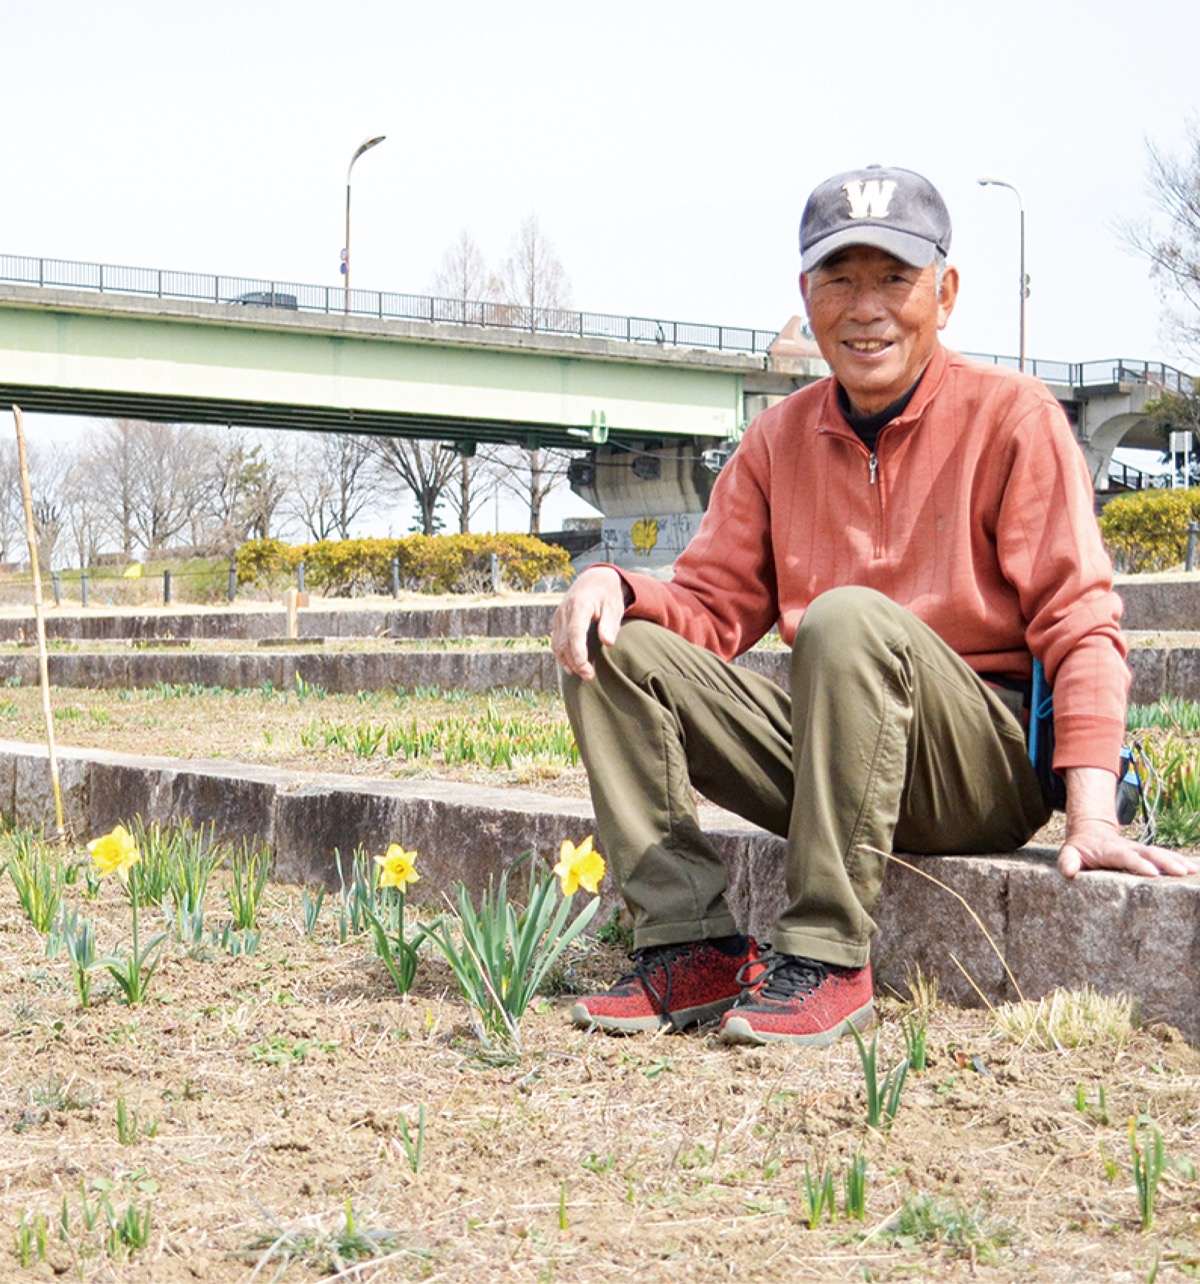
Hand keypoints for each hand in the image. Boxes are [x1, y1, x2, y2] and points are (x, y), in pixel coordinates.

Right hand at [551, 567, 625, 680]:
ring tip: (582, 674)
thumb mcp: (615, 605)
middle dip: (575, 662)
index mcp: (580, 605)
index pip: (575, 632)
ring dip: (567, 662)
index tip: (585, 668)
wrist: (594, 579)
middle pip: (564, 642)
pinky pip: (556, 642)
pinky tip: (572, 667)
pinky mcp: (557, 621)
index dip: (578, 652)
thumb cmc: (607, 594)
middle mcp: (565, 611)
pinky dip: (562, 656)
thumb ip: (610, 623)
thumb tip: (608, 642)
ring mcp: (559, 616)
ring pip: (557, 644)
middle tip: (589, 676)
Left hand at [1058, 765, 1198, 879]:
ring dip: (1178, 860)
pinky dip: (1181, 861)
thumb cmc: (1080, 848)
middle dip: (1166, 861)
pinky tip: (1194, 869)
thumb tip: (1069, 872)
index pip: (1126, 856)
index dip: (1138, 863)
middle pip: (1150, 853)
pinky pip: (1166, 856)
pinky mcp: (1147, 854)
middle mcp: (1129, 848)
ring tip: (1193, 871)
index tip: (1152, 872)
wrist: (1090, 832)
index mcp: (1111, 850)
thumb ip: (1067, 861)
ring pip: (1162, 853)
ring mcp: (1140, 849)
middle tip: (1181, 872)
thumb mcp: (1069, 852)